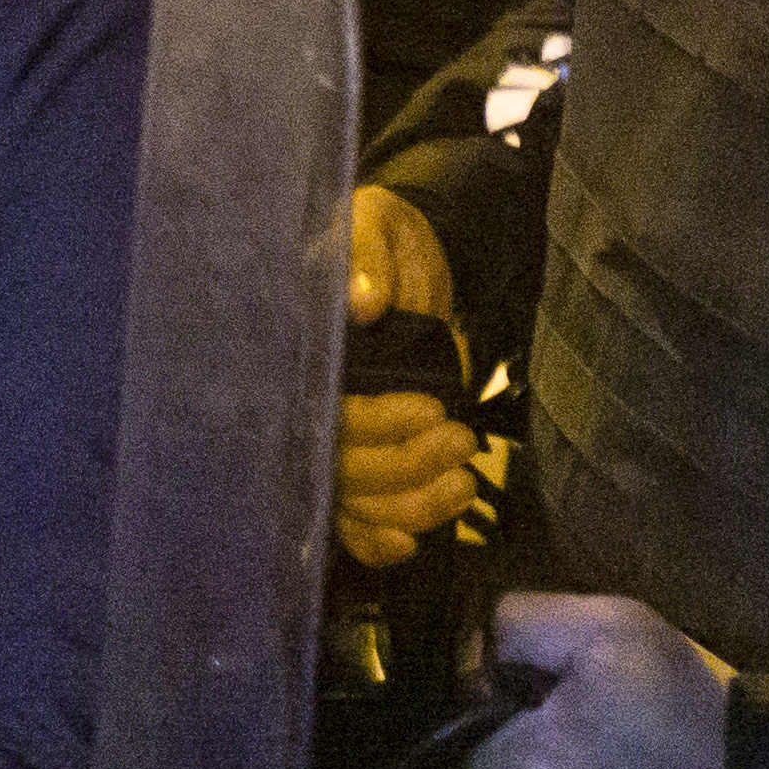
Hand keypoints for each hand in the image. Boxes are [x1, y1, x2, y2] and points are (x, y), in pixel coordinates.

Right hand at [338, 184, 477, 568]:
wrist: (395, 250)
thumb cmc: (375, 233)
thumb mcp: (372, 225)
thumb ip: (366, 259)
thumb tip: (365, 304)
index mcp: (303, 351)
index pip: (332, 410)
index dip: (381, 421)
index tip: (433, 408)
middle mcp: (308, 402)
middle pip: (345, 468)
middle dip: (409, 467)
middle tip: (464, 444)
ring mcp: (330, 435)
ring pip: (355, 502)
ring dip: (412, 508)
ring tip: (466, 484)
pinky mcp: (357, 455)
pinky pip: (353, 521)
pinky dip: (379, 542)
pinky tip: (413, 544)